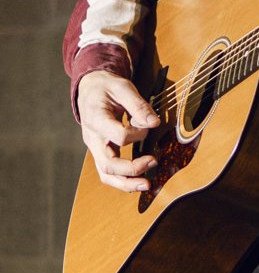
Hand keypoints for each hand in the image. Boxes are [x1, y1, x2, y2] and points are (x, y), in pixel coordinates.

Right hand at [77, 68, 159, 192]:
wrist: (90, 89)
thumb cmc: (106, 87)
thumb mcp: (123, 87)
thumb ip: (139, 105)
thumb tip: (154, 123)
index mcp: (96, 119)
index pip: (119, 136)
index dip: (138, 133)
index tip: (148, 124)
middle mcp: (92, 138)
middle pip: (108, 164)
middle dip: (132, 169)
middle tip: (153, 162)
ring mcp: (95, 147)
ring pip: (106, 174)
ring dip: (126, 183)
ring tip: (147, 185)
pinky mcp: (100, 152)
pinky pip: (108, 172)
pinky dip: (123, 180)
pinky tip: (138, 182)